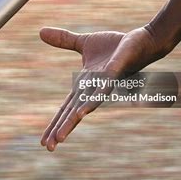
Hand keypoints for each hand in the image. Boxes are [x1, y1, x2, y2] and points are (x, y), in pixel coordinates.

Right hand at [39, 25, 167, 150]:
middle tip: (49, 147)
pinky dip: (91, 102)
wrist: (140, 41)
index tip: (45, 140)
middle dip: (60, 129)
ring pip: (84, 107)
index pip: (66, 108)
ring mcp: (103, 84)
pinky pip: (102, 90)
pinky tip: (82, 112)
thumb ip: (63, 40)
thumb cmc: (115, 46)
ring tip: (61, 138)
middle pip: (72, 113)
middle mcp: (93, 89)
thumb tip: (40, 32)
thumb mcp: (83, 43)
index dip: (55, 123)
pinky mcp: (114, 73)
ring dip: (72, 122)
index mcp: (84, 85)